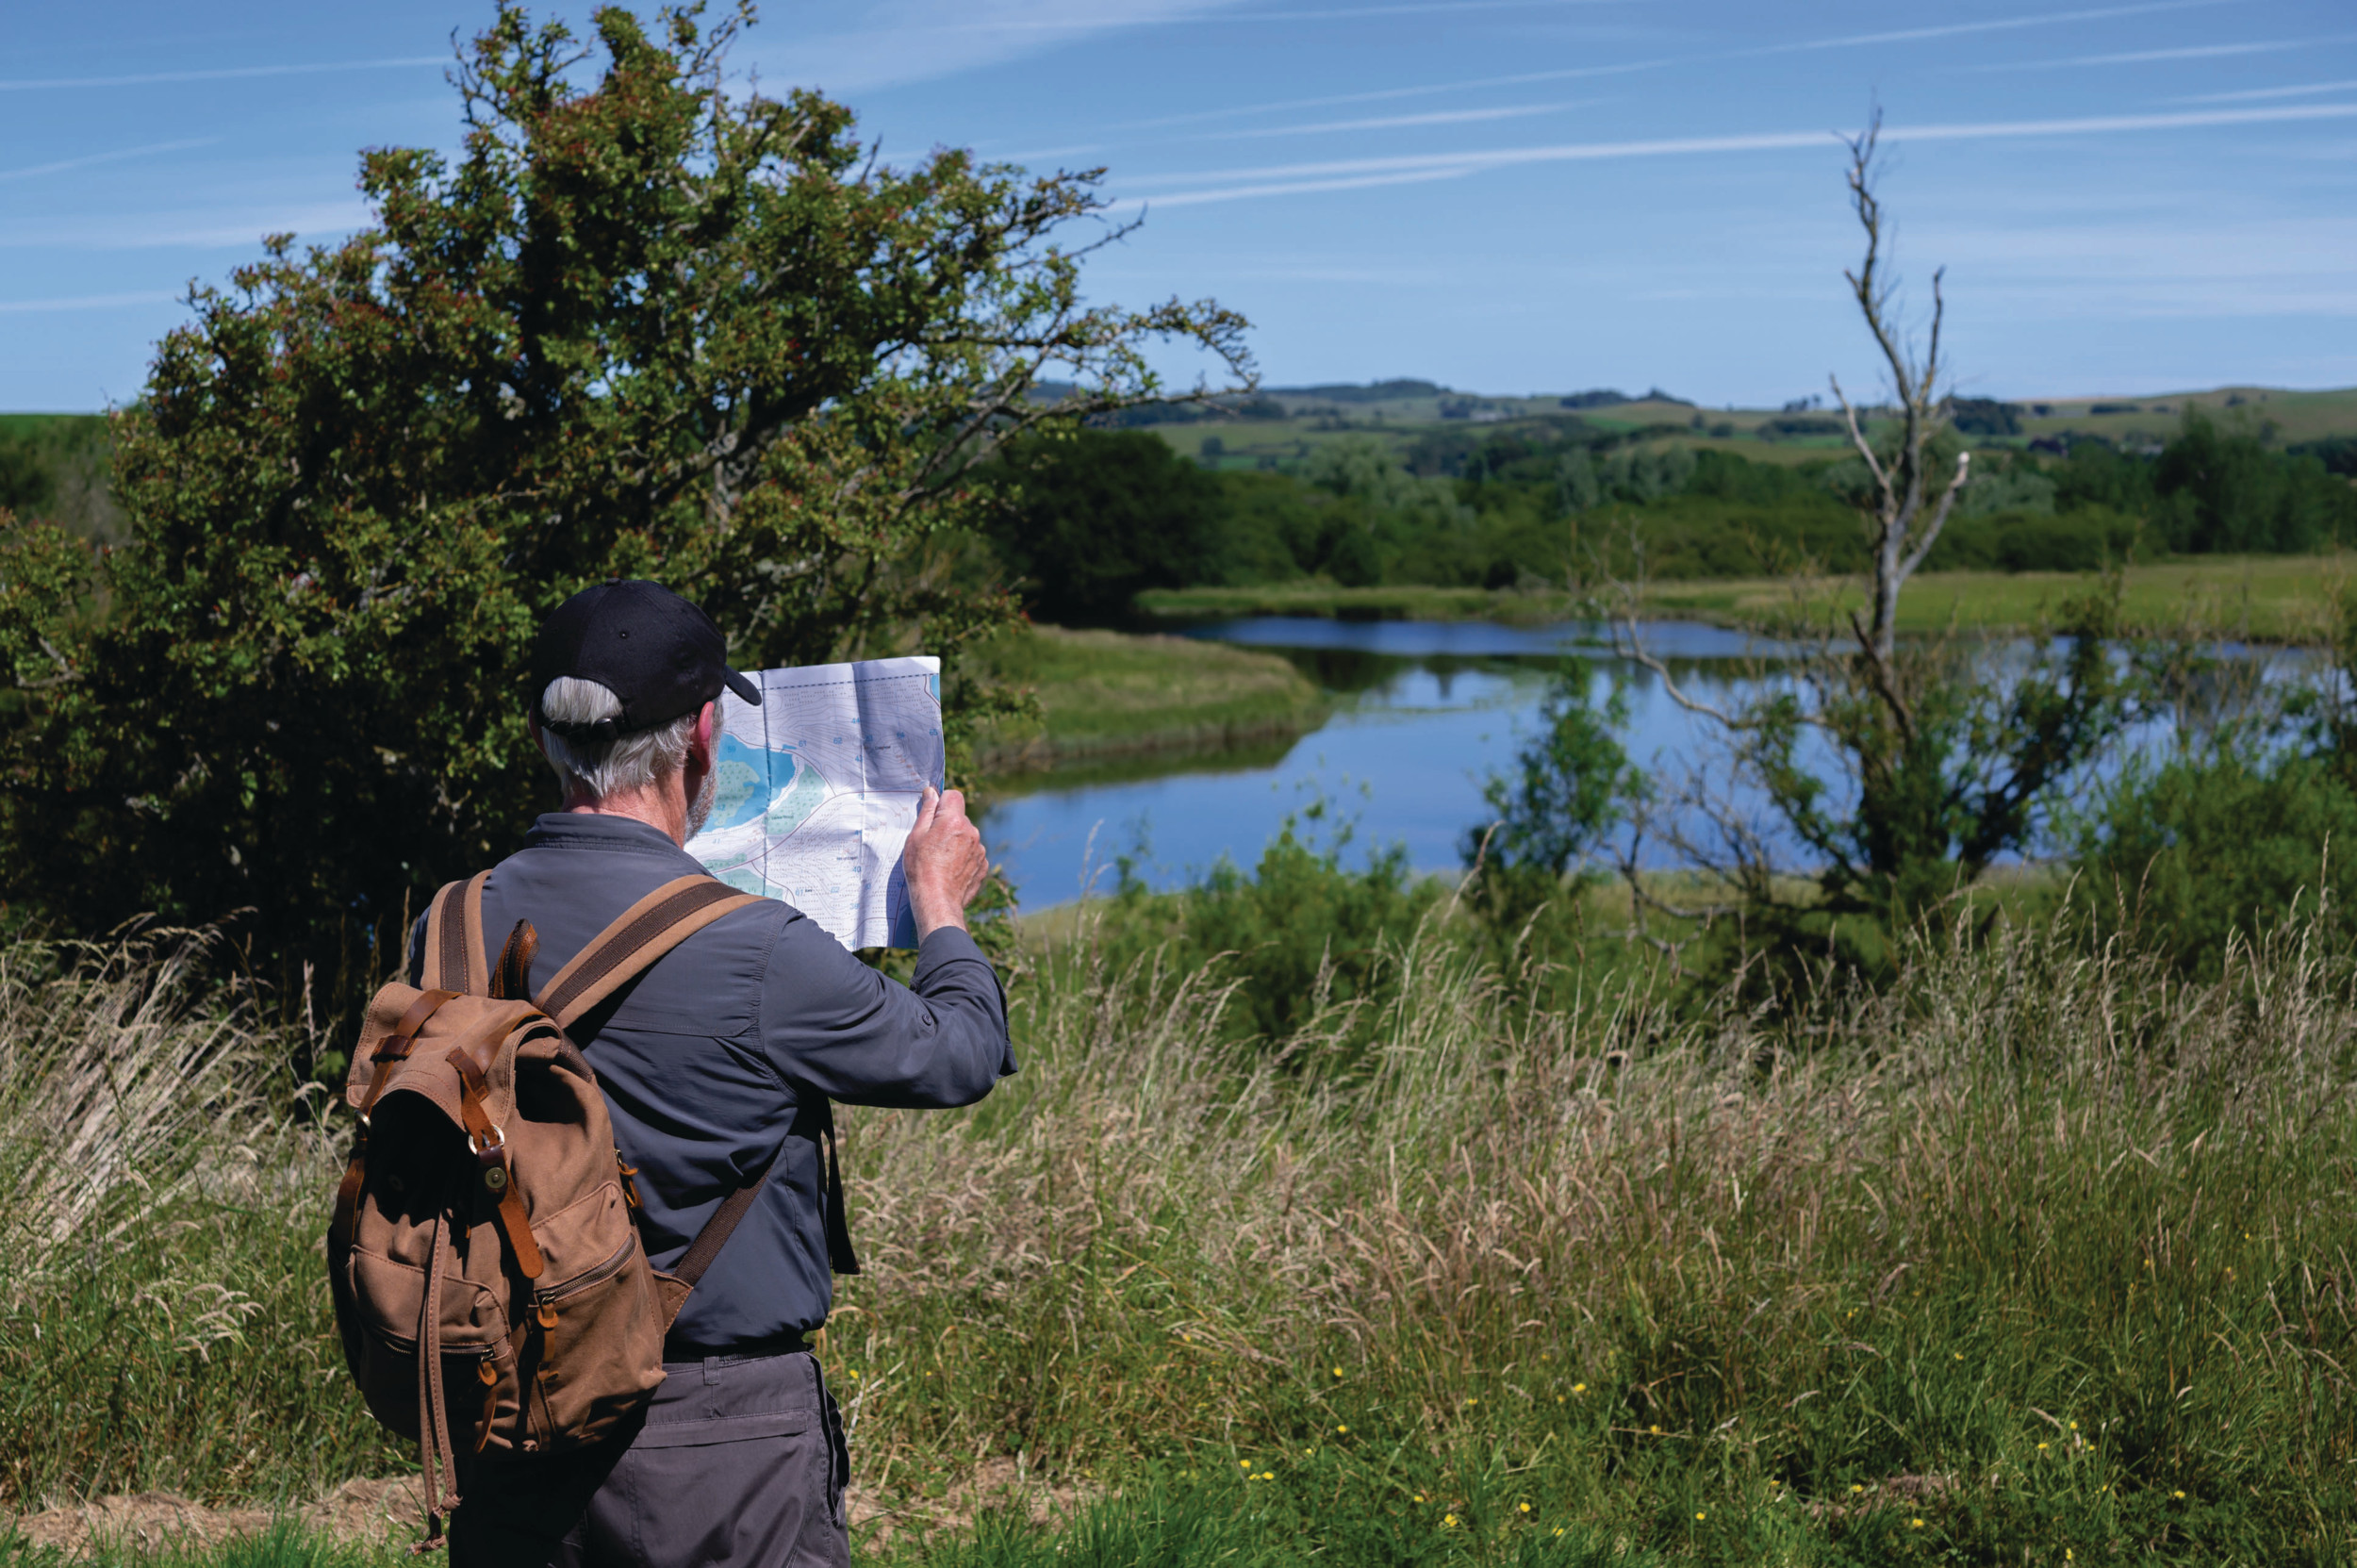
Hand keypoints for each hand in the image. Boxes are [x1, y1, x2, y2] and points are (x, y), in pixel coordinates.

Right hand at [903, 785, 987, 938]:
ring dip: (956, 842)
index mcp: (954, 821)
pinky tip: (950, 870)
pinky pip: (973, 853)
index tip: (933, 815)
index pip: (954, 796)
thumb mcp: (916, 836)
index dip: (942, 802)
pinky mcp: (983, 865)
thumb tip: (932, 792)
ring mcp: (980, 849)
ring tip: (941, 860)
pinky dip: (963, 858)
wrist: (937, 901)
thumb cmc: (922, 868)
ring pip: (967, 836)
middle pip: (960, 818)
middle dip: (948, 824)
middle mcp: (972, 832)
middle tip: (932, 843)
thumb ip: (926, 811)